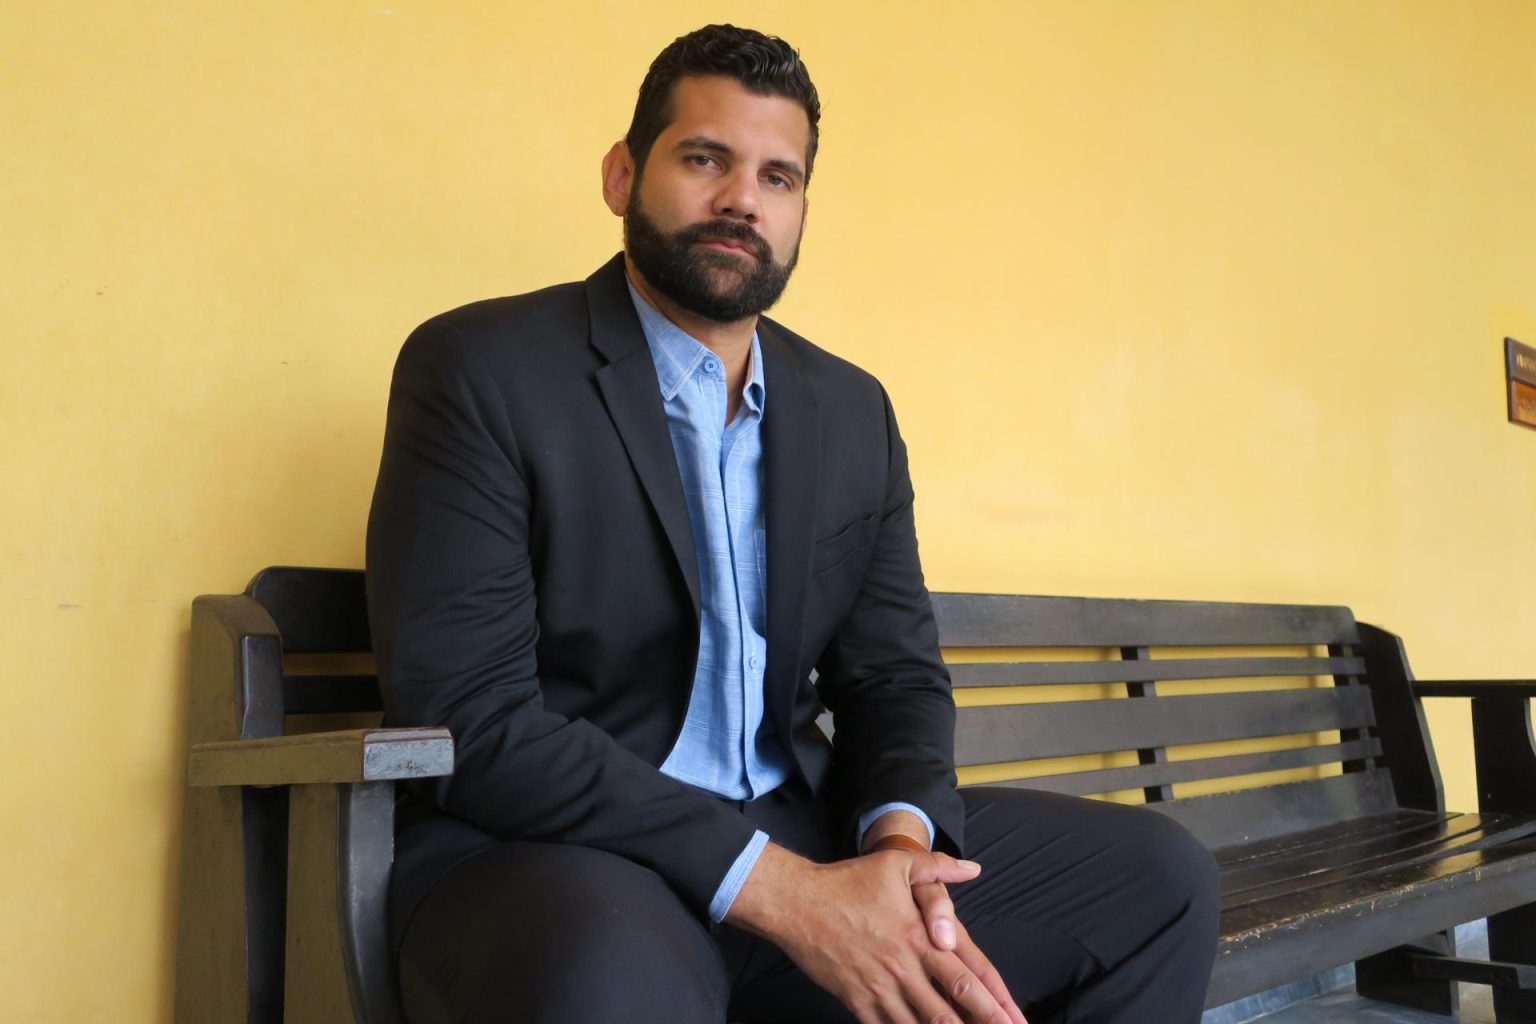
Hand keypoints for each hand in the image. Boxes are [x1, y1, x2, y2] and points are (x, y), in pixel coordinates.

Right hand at [727, 843, 1021, 1023]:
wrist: (796, 902)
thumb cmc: (847, 882)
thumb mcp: (897, 864)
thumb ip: (938, 867)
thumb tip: (973, 868)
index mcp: (920, 938)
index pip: (966, 977)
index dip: (994, 1002)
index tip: (1015, 1019)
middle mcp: (904, 968)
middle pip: (950, 1010)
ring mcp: (879, 988)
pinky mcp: (855, 1000)